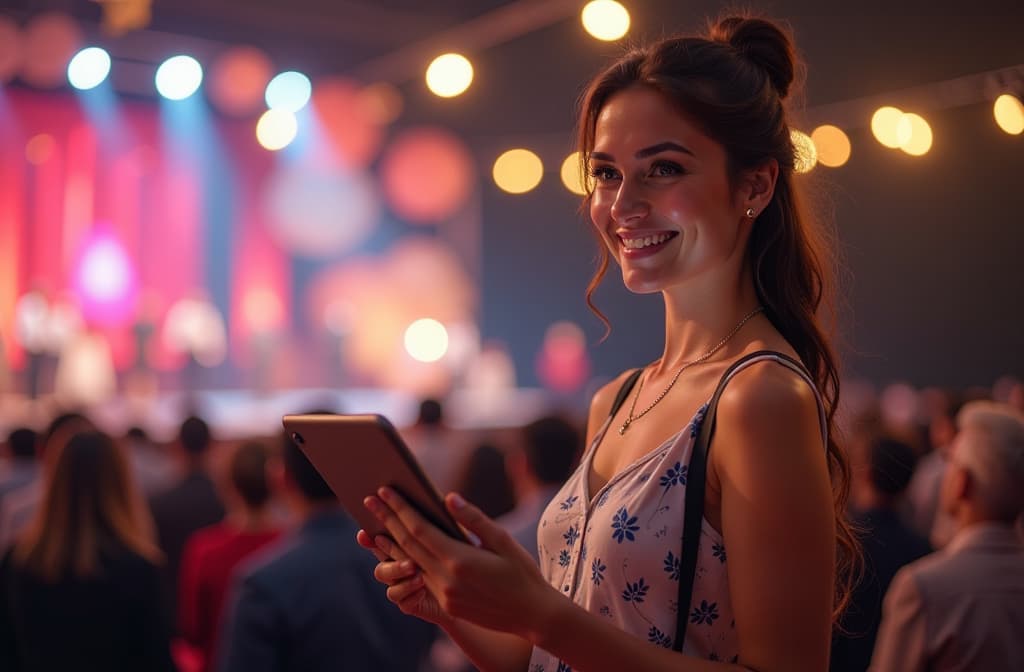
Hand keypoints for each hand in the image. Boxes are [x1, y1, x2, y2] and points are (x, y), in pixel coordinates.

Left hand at [361, 488, 559, 640]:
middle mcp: (446, 579)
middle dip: (387, 520)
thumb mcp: (503, 540)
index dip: (399, 508)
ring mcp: (444, 596)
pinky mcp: (447, 606)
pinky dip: (407, 563)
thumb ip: (473, 519)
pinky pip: (421, 580)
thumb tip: (448, 497)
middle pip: (407, 545)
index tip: (385, 491)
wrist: (533, 614)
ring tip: (373, 528)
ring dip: (390, 544)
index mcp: (459, 559)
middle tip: (369, 500)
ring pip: (410, 564)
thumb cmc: (522, 572)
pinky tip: (400, 554)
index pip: (419, 528)